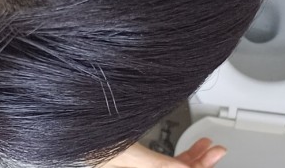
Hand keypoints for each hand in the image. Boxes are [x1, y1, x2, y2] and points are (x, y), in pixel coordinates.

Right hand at [99, 138, 226, 167]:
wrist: (67, 121)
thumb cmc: (88, 136)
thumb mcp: (127, 152)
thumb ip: (156, 164)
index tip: (215, 156)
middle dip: (199, 162)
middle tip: (217, 150)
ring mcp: (137, 165)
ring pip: (171, 166)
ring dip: (192, 157)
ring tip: (206, 145)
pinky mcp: (133, 156)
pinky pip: (160, 159)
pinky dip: (177, 153)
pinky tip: (186, 146)